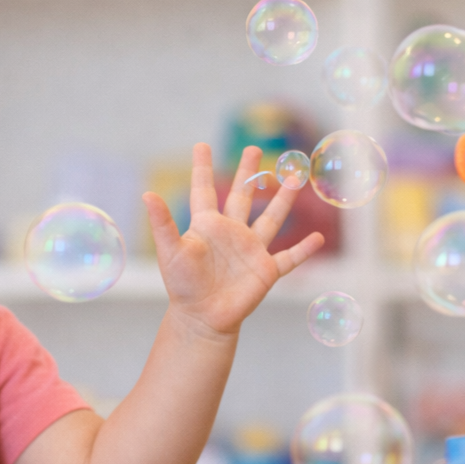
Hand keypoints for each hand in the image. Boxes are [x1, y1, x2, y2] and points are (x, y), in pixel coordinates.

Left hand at [143, 143, 322, 336]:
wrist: (202, 318)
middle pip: (242, 196)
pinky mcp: (266, 271)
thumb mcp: (171, 252)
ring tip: (295, 178)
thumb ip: (162, 224)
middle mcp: (231, 233)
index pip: (204, 190)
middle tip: (254, 149)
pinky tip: (318, 238)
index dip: (203, 168)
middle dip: (248, 173)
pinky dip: (304, 250)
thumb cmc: (182, 286)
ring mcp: (250, 251)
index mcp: (207, 226)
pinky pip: (289, 258)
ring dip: (283, 200)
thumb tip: (146, 194)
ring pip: (271, 219)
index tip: (201, 145)